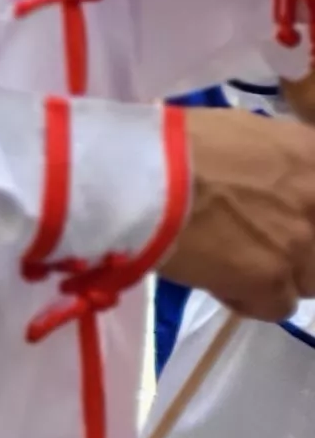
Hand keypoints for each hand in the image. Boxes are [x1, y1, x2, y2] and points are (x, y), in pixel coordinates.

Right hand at [162, 109, 314, 319]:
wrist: (140, 177)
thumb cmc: (176, 144)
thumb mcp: (241, 131)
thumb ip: (272, 159)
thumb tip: (269, 177)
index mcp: (313, 154)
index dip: (302, 214)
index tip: (280, 216)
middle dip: (296, 246)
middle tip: (255, 241)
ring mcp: (300, 241)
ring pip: (308, 280)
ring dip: (277, 275)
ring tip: (234, 265)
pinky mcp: (271, 278)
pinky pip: (278, 306)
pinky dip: (250, 300)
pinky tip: (218, 282)